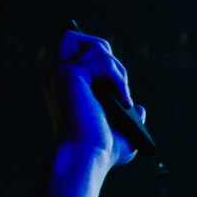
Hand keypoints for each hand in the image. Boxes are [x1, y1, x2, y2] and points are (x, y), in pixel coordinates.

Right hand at [42, 28, 140, 167]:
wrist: (86, 159)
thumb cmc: (99, 153)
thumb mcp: (119, 135)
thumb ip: (128, 119)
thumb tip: (139, 109)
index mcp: (65, 88)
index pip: (78, 54)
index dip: (100, 62)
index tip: (116, 87)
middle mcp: (57, 77)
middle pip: (76, 37)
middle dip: (106, 55)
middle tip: (117, 86)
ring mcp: (60, 73)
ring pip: (96, 46)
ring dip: (117, 68)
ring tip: (122, 96)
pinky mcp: (68, 73)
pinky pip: (100, 56)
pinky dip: (117, 75)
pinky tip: (122, 100)